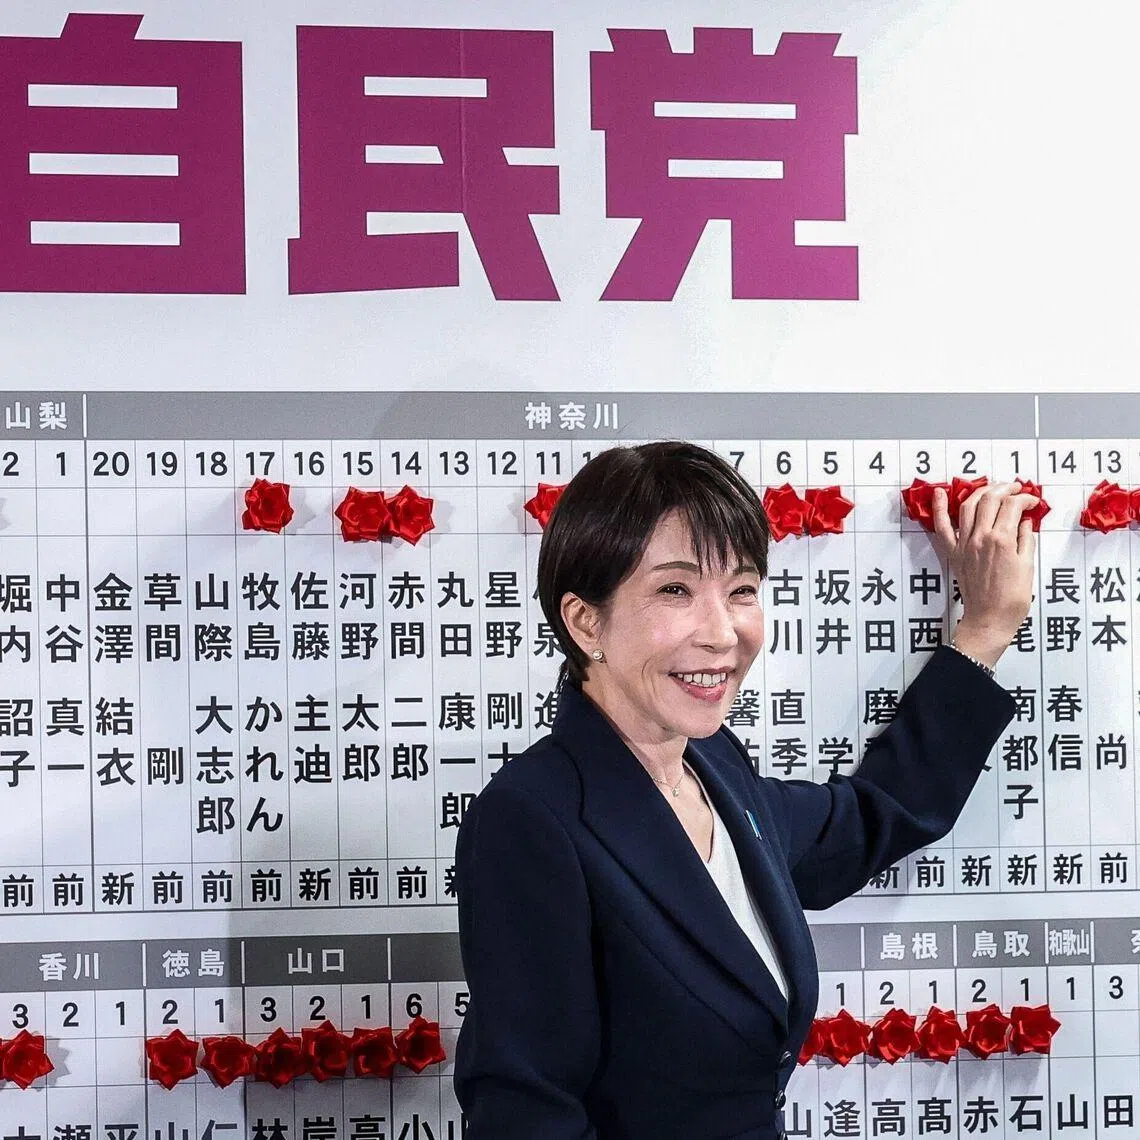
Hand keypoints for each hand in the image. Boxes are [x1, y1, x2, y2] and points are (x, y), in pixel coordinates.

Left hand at [931, 482, 1037, 667]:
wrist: (989, 619)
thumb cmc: (1011, 600)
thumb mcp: (1028, 566)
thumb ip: (1026, 539)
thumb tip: (1026, 522)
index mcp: (1002, 540)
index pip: (1013, 506)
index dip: (1025, 499)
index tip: (1032, 501)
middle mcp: (981, 538)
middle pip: (990, 500)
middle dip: (1005, 488)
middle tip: (1016, 488)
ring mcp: (964, 544)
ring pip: (968, 506)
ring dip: (981, 491)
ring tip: (992, 487)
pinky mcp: (954, 553)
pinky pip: (942, 527)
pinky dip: (938, 508)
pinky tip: (938, 493)